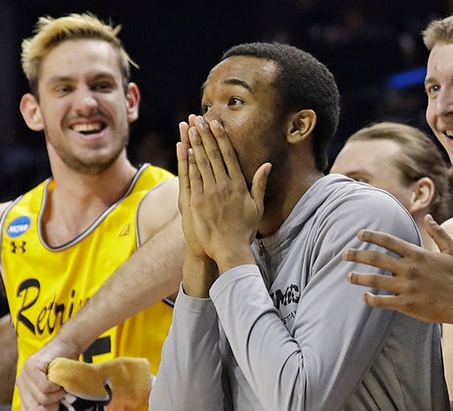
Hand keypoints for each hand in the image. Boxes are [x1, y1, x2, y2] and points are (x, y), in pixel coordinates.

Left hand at [17, 335, 82, 410]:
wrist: (68, 346)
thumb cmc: (65, 373)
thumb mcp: (56, 395)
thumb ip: (48, 408)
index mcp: (24, 394)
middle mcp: (21, 384)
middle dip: (52, 409)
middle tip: (61, 398)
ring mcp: (25, 374)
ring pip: (42, 400)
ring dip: (58, 396)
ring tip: (62, 386)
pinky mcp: (32, 366)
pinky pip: (46, 387)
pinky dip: (59, 387)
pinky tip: (61, 380)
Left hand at [177, 115, 268, 273]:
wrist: (229, 249)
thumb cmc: (244, 230)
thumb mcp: (257, 207)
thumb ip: (260, 184)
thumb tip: (267, 165)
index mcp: (238, 185)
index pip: (229, 155)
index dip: (221, 137)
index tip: (216, 123)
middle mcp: (224, 185)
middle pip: (213, 154)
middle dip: (206, 135)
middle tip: (199, 118)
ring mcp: (209, 193)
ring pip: (201, 162)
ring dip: (195, 143)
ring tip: (190, 128)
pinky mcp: (197, 202)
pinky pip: (192, 177)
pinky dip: (188, 162)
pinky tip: (185, 149)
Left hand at [342, 215, 452, 331]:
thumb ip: (439, 232)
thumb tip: (428, 217)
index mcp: (417, 254)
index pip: (388, 241)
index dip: (372, 236)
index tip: (359, 234)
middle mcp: (409, 269)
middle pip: (376, 259)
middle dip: (357, 255)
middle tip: (344, 254)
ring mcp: (407, 287)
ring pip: (375, 280)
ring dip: (359, 277)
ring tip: (348, 275)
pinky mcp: (407, 304)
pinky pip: (382, 301)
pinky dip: (371, 299)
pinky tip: (365, 296)